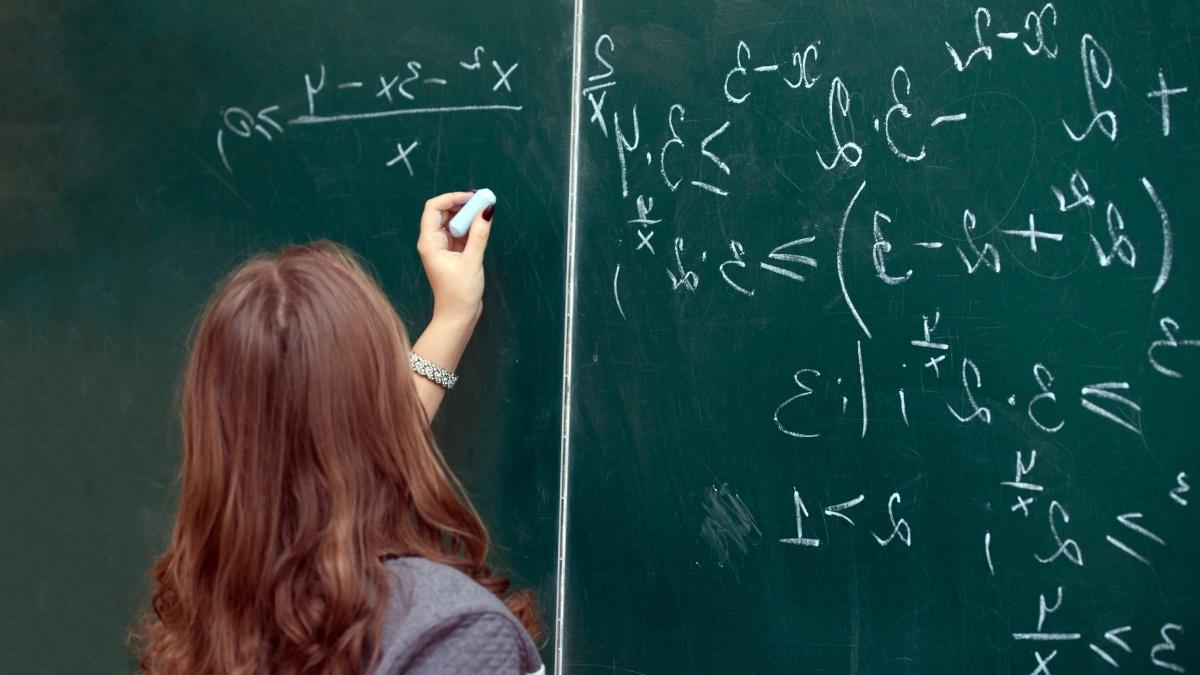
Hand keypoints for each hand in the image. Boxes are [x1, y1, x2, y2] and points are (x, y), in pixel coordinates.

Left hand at [416, 191, 494, 325]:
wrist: (458, 316)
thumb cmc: (459, 293)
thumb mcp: (472, 261)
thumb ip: (479, 234)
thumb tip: (487, 210)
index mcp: (429, 242)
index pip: (434, 208)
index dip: (451, 198)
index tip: (471, 197)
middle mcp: (433, 241)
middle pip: (444, 212)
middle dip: (462, 204)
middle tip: (483, 200)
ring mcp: (443, 247)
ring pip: (454, 221)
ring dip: (468, 215)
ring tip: (485, 210)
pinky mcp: (453, 253)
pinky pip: (461, 232)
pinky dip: (471, 226)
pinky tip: (483, 224)